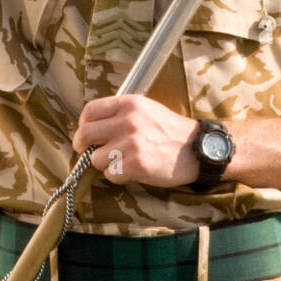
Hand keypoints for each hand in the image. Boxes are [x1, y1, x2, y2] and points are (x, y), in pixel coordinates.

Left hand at [73, 95, 199, 187]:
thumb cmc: (170, 131)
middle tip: (89, 153)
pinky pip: (110, 174)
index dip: (84, 125)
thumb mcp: (146, 109)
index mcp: (129, 104)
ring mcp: (131, 143)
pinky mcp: (136, 164)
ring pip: (96, 158)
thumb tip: (92, 128)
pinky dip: (118, 176)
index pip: (90, 111)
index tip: (88, 134)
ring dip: (105, 164)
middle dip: (83, 147)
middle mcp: (128, 121)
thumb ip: (120, 114)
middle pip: (85, 134)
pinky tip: (132, 171)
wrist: (197, 148)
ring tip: (123, 162)